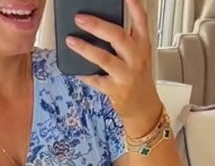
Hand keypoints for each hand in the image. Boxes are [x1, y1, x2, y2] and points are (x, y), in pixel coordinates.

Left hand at [68, 0, 160, 131]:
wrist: (143, 107)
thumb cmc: (138, 77)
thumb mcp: (139, 54)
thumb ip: (126, 38)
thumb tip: (100, 23)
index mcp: (143, 45)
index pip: (141, 20)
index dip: (134, 6)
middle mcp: (136, 58)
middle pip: (118, 37)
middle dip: (98, 26)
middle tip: (80, 18)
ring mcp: (126, 75)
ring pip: (104, 59)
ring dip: (85, 49)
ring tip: (71, 41)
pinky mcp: (116, 90)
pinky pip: (96, 80)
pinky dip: (84, 74)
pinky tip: (74, 69)